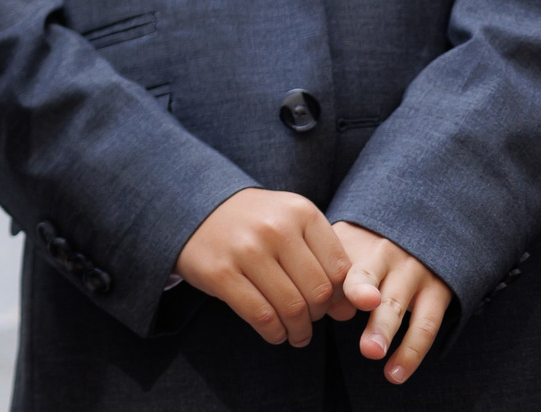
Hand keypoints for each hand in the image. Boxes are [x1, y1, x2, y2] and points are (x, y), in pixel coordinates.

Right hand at [173, 188, 349, 346]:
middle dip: (317, 316)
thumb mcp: (292, 224)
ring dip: (298, 331)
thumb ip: (324, 260)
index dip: (339, 296)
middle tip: (308, 320)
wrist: (193, 207)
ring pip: (292, 308)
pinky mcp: (220, 272)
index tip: (328, 304)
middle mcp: (274, 227)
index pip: (340, 270)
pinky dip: (274, 333)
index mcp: (299, 212)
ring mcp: (245, 249)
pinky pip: (261, 316)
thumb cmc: (254, 223)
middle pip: (318, 292)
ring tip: (294, 333)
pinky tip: (274, 332)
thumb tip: (347, 312)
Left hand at [328, 221, 451, 384]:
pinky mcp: (437, 291)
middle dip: (360, 302)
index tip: (320, 306)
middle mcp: (383, 253)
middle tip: (359, 338)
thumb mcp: (344, 244)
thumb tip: (325, 308)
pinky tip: (395, 373)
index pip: (335, 262)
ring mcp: (412, 271)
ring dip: (386, 331)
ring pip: (397, 304)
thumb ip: (331, 272)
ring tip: (372, 353)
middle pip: (367, 278)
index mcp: (353, 240)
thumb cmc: (365, 245)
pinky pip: (426, 325)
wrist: (420, 224)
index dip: (328, 284)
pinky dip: (411, 352)